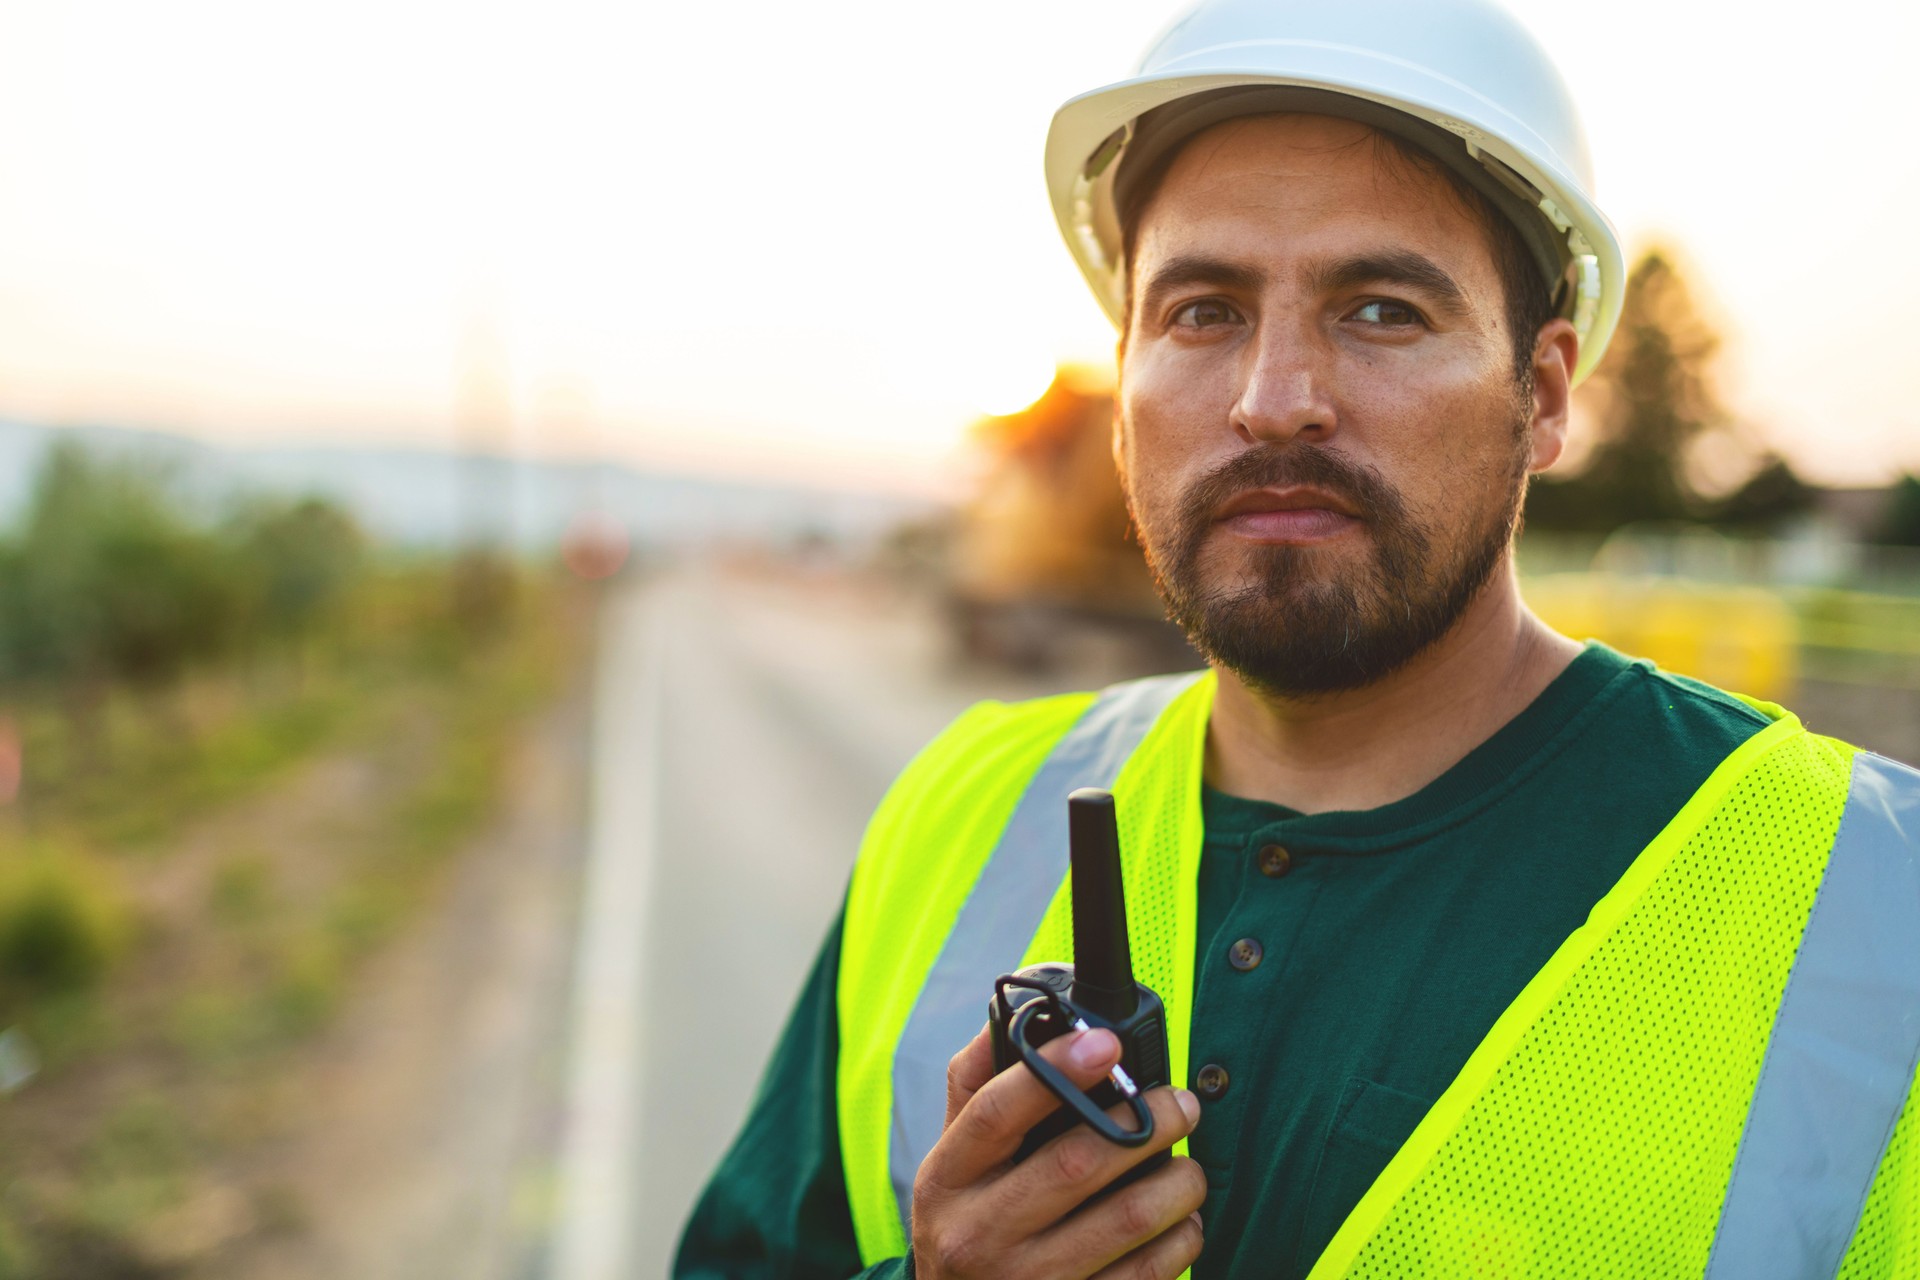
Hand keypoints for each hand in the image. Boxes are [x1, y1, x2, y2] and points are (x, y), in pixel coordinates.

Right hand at [909, 1022, 1205, 1278]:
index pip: (995, 1112)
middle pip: (1075, 1162)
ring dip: (1176, 1182)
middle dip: (1146, 1123)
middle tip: (1181, 1103)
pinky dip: (1181, 1240)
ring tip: (1188, 1165)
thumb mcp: (949, 1162)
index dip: (1055, 1069)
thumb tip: (1018, 1014)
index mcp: (946, 1179)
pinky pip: (1146, 1275)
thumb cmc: (965, 1225)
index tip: (1108, 1043)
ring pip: (1125, 1218)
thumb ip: (976, 1087)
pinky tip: (1183, 1221)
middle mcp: (979, 1233)